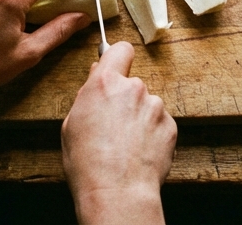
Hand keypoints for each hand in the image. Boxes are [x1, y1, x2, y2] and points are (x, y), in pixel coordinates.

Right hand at [63, 42, 175, 224]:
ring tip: (125, 145)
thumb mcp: (71, 124)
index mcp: (105, 83)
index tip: (115, 65)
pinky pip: (159, 124)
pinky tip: (139, 152)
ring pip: (147, 106)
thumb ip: (87, 95)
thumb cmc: (88, 163)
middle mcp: (134, 88)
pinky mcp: (170, 126)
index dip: (117, 57)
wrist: (117, 191)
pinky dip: (152, 135)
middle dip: (124, 99)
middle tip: (112, 125)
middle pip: (132, 84)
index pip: (119, 50)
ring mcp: (155, 106)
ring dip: (139, 119)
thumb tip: (96, 78)